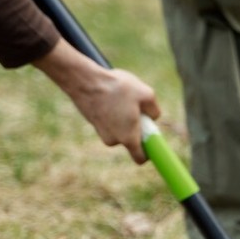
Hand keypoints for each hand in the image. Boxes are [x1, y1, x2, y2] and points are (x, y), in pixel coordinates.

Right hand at [33, 41, 161, 163]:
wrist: (84, 80)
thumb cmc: (117, 88)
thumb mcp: (146, 94)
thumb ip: (155, 111)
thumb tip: (152, 117)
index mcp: (128, 138)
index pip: (140, 158)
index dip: (149, 151)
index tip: (151, 138)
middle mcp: (113, 140)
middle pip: (131, 139)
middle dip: (137, 126)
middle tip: (137, 108)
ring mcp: (101, 133)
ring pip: (121, 128)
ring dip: (125, 117)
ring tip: (122, 99)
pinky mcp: (93, 123)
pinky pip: (110, 121)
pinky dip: (114, 113)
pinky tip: (112, 97)